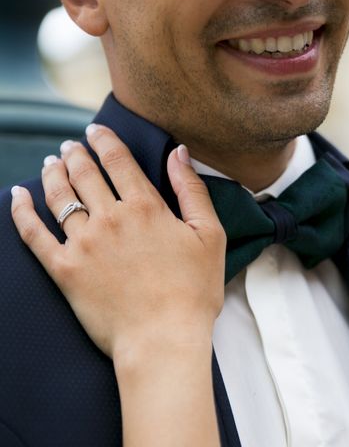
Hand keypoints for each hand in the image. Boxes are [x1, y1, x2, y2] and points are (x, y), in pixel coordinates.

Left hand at [10, 124, 225, 360]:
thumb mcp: (209, 235)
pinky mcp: (64, 269)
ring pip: (59, 196)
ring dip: (52, 173)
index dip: (105, 140)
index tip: (95, 130)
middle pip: (85, 174)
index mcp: (145, 207)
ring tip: (50, 162)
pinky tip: (17, 196)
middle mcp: (110, 218)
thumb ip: (192, 191)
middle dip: (76, 153)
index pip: (119, 161)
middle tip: (70, 145)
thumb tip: (179, 153)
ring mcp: (83, 243)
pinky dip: (21, 211)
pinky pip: (33, 234)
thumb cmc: (193, 290)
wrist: (163, 338)